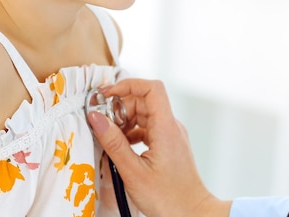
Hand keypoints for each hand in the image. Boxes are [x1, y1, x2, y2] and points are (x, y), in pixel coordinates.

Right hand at [87, 79, 231, 216]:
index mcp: (166, 127)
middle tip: (102, 124)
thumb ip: (113, 142)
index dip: (128, 85)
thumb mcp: (133, 172)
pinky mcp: (168, 145)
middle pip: (144, 101)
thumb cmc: (168, 198)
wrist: (192, 214)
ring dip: (124, 122)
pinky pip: (147, 129)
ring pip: (144, 115)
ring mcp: (171, 135)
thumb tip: (95, 118)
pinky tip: (120, 149)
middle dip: (120, 108)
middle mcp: (171, 126)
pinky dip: (131, 133)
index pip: (151, 88)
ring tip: (110, 140)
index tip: (106, 95)